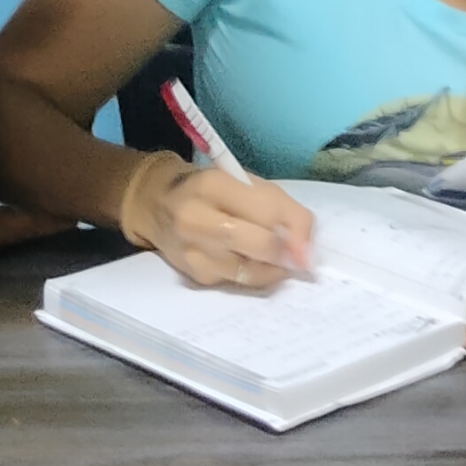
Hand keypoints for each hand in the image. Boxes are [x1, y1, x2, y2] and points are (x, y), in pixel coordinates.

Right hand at [119, 151, 315, 290]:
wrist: (157, 203)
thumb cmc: (211, 190)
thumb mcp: (245, 183)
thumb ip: (281, 210)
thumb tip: (307, 252)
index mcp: (215, 184)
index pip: (269, 211)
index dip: (298, 232)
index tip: (308, 244)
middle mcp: (197, 218)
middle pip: (261, 246)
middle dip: (287, 254)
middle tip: (296, 256)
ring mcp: (192, 250)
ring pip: (252, 271)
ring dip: (273, 269)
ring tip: (274, 258)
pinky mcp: (194, 274)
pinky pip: (238, 282)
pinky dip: (252, 275)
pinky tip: (248, 261)